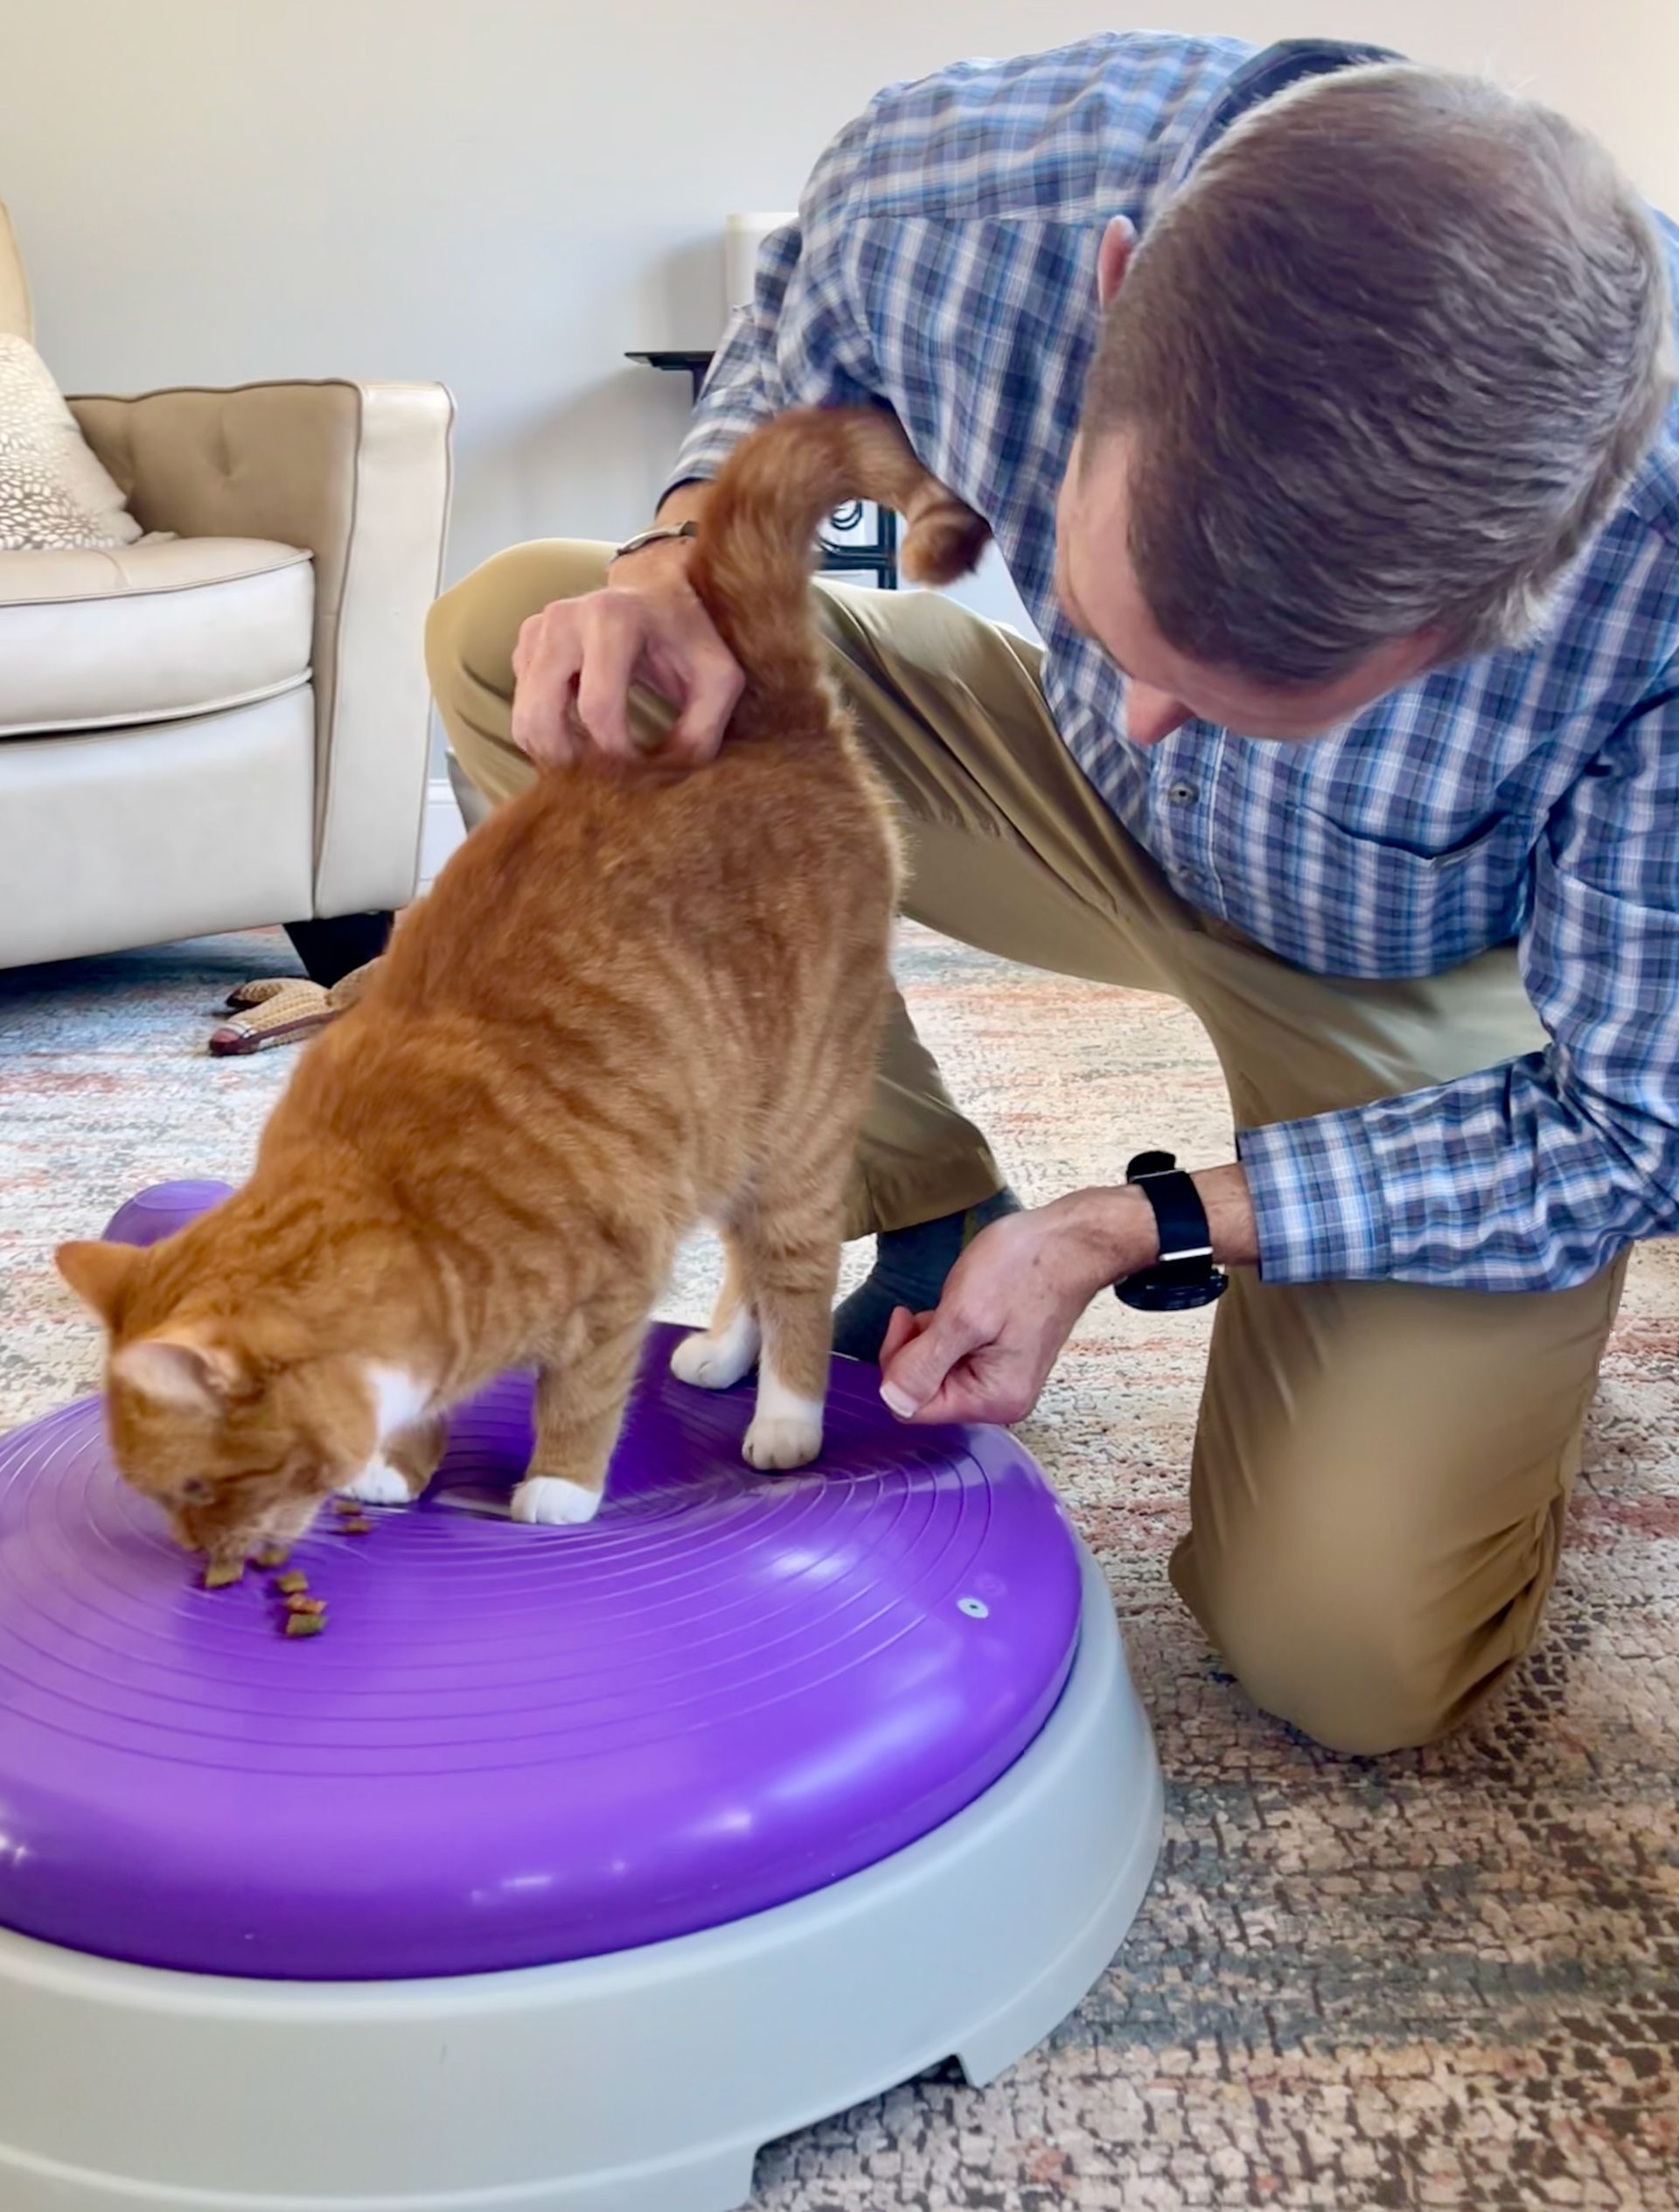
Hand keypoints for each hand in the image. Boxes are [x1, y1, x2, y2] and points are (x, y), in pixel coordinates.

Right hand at [510, 540, 742, 768]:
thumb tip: (664, 779)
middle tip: (605, 781)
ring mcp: (539, 628)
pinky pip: (522, 706)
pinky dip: (545, 733)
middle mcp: (565, 617)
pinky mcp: (527, 643)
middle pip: (542, 715)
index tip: (639, 772)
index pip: (597, 708)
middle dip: (571, 762)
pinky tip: (581, 736)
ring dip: (553, 754)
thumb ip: (701, 730)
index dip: (615, 755)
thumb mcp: (717, 680)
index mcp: (613, 619)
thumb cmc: (691, 638)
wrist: (660, 594)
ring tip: (593, 765)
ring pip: (524, 716)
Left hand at [876, 1191, 1156, 1425]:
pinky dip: (947, 1332)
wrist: (1070, 1241)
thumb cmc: (1023, 1270)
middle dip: (915, 1350)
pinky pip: (955, 1358)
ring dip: (931, 1338)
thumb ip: (923, 1364)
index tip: (906, 1319)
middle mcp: (999, 1401)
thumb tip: (892, 1400)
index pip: (912, 1406)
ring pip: (936, 1373)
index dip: (896, 1364)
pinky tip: (962, 1306)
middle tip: (926, 1309)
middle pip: (924, 1392)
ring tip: (953, 1304)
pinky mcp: (1001, 1359)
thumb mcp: (963, 1315)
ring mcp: (1002, 1380)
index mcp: (993, 1400)